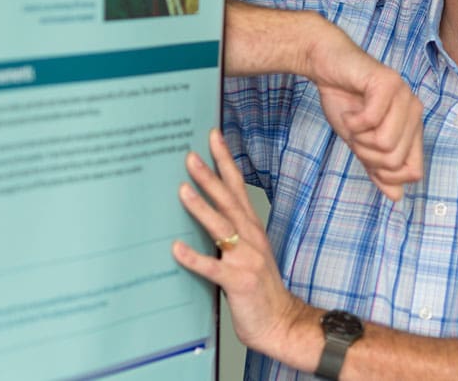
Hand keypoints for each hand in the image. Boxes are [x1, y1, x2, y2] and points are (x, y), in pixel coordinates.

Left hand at [172, 129, 310, 361]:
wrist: (281, 323)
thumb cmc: (259, 288)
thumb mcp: (246, 251)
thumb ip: (227, 231)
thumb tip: (199, 207)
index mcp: (251, 228)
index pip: (237, 186)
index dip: (225, 160)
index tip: (213, 136)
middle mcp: (251, 238)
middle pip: (228, 200)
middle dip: (209, 176)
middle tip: (189, 155)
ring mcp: (246, 259)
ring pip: (222, 228)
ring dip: (201, 208)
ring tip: (182, 190)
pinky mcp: (239, 282)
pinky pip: (213, 268)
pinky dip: (194, 258)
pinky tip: (176, 249)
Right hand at [309, 25, 424, 198]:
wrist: (326, 64)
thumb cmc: (344, 99)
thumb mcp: (360, 142)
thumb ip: (378, 167)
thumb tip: (397, 197)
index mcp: (413, 127)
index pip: (413, 171)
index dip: (385, 174)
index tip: (365, 154)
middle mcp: (415, 112)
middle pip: (395, 160)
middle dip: (365, 153)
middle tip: (354, 134)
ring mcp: (404, 96)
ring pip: (386, 143)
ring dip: (358, 138)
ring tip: (352, 121)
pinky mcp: (388, 83)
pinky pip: (372, 121)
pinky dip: (352, 121)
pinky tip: (349, 110)